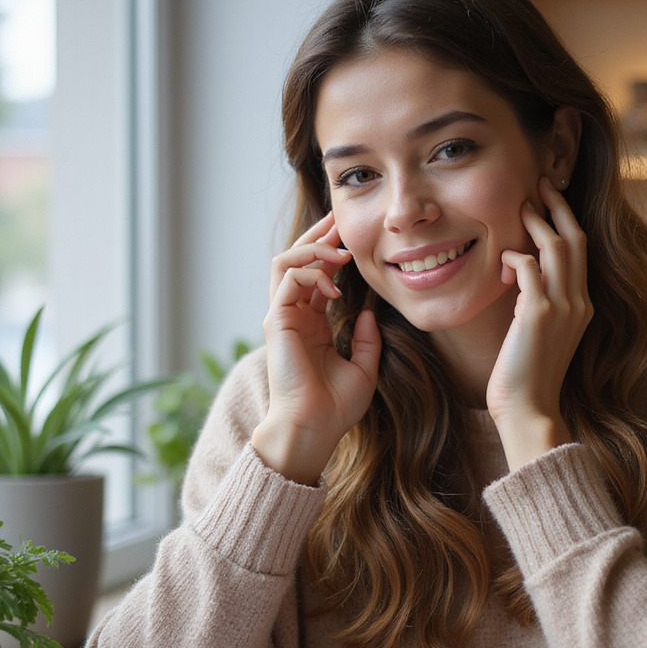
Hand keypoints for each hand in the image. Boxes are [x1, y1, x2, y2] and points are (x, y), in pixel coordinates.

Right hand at [251, 213, 380, 484]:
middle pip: (297, 261)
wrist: (315, 428)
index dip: (332, 253)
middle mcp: (293, 316)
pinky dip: (312, 272)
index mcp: (311, 324)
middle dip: (318, 236)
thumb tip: (370, 312)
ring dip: (313, 249)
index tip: (352, 237)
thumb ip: (367, 340)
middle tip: (340, 220)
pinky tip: (336, 285)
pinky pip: (288, 279)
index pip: (317, 276)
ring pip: (285, 262)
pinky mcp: (277, 320)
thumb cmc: (336, 407)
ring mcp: (282, 316)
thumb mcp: (364, 369)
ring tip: (341, 251)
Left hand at [487, 178, 592, 470]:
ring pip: (556, 246)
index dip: (566, 222)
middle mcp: (579, 303)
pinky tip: (501, 264)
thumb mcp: (541, 336)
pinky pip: (528, 266)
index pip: (580, 252)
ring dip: (536, 223)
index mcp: (582, 307)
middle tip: (538, 185)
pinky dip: (514, 256)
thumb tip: (520, 278)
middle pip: (575, 239)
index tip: (550, 201)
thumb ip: (537, 306)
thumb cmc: (526, 379)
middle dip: (557, 207)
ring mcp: (562, 307)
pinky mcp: (538, 314)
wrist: (529, 411)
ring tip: (520, 208)